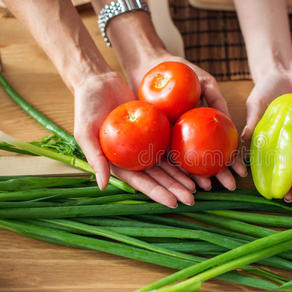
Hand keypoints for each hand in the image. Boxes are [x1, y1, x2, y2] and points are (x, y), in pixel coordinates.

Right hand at [74, 72, 195, 207]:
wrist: (99, 83)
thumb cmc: (86, 108)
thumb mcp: (86, 133)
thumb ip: (95, 158)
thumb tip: (101, 186)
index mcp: (119, 164)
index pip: (141, 183)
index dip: (157, 193)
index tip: (173, 203)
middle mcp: (135, 158)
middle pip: (159, 177)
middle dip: (175, 189)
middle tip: (192, 200)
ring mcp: (147, 145)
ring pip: (169, 164)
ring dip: (183, 176)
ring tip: (200, 186)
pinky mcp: (155, 131)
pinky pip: (172, 144)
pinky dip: (183, 154)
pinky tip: (197, 162)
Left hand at [127, 53, 246, 190]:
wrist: (149, 64)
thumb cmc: (179, 69)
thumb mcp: (204, 82)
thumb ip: (217, 99)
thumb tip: (228, 121)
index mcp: (203, 124)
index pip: (220, 145)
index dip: (231, 159)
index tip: (241, 172)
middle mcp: (189, 134)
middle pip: (205, 158)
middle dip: (218, 174)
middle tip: (230, 186)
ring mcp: (171, 138)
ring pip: (186, 161)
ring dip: (197, 176)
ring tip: (208, 187)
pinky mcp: (153, 138)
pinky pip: (164, 155)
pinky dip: (173, 168)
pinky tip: (183, 179)